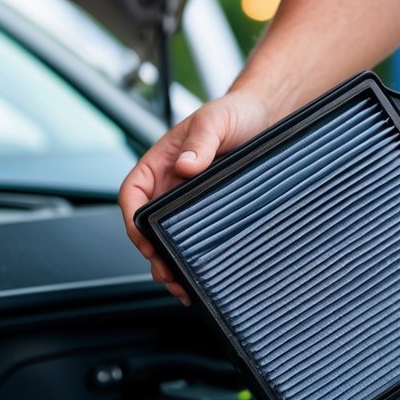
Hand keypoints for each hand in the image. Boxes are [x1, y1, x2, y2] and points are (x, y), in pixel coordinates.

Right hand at [118, 89, 271, 303]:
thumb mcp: (215, 121)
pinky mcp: (211, 213)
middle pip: (147, 225)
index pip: (133, 194)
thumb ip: (201, 142)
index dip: (133, 220)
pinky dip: (192, 259)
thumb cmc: (234, 113)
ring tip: (180, 286)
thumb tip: (187, 166)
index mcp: (160, 163)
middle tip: (167, 273)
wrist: (266, 117)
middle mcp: (170, 185)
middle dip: (152, 252)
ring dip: (170, 262)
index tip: (144, 241)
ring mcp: (188, 201)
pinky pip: (194, 238)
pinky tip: (197, 278)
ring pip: (169, 237)